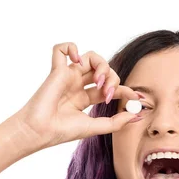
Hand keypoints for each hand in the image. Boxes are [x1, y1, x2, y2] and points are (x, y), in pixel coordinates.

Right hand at [15, 42, 143, 150]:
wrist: (40, 131)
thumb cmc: (62, 131)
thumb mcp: (95, 127)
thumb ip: (116, 122)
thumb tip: (136, 114)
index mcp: (85, 98)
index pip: (110, 87)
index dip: (125, 90)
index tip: (137, 97)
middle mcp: (77, 85)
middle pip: (103, 70)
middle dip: (112, 79)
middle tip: (108, 93)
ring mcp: (67, 76)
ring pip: (90, 57)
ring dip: (101, 66)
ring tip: (99, 81)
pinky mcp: (56, 70)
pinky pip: (60, 48)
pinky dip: (71, 47)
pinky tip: (77, 60)